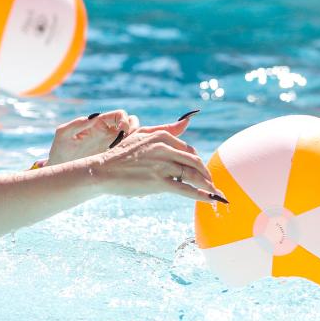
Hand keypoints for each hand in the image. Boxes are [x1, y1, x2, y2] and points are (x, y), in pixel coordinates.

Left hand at [47, 110, 138, 165]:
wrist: (59, 169)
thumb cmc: (60, 150)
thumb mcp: (63, 135)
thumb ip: (75, 124)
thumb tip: (92, 117)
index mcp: (98, 124)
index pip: (119, 115)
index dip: (124, 119)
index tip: (123, 130)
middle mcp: (108, 133)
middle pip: (131, 124)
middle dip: (134, 130)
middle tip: (127, 142)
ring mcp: (111, 146)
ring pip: (133, 139)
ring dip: (135, 142)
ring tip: (128, 152)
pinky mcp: (112, 160)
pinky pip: (128, 155)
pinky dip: (132, 155)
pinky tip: (127, 163)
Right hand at [97, 129, 225, 202]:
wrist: (103, 171)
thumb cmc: (121, 154)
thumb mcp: (142, 135)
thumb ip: (166, 129)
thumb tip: (188, 121)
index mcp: (161, 136)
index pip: (188, 150)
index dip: (196, 163)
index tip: (200, 172)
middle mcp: (164, 148)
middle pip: (194, 161)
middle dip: (206, 174)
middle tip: (212, 184)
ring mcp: (162, 164)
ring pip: (193, 175)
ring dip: (208, 186)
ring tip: (216, 194)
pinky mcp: (159, 181)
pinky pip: (186, 189)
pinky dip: (201, 195)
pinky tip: (211, 200)